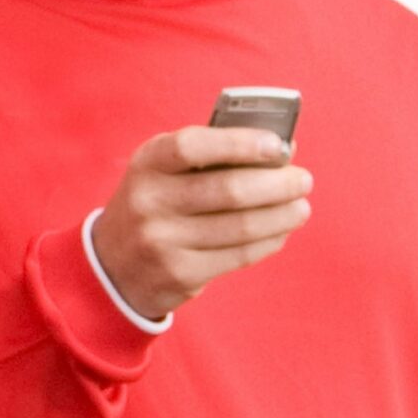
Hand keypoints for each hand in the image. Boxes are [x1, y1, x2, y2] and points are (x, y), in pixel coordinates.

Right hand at [90, 126, 314, 321]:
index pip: (194, 146)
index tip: (279, 145)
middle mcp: (150, 201)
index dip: (240, 144)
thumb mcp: (166, 170)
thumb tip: (283, 148)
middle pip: (229, 191)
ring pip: (241, 227)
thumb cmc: (158, 202)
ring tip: (301, 207)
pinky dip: (269, 241)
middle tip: (304, 180)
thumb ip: (215, 155)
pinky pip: (238, 255)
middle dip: (278, 184)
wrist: (112, 265)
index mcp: (149, 163)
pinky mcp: (179, 274)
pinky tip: (281, 231)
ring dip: (282, 216)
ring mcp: (162, 241)